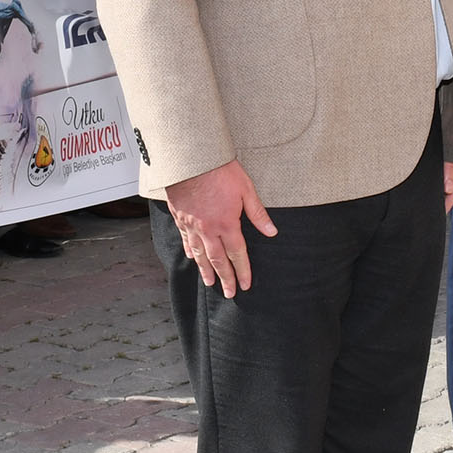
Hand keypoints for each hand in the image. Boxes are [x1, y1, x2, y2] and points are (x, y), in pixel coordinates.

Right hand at [163, 159, 275, 293]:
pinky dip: (189, 251)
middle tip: (229, 293)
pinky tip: (192, 258)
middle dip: (225, 278)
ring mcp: (192, 225)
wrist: (190, 159)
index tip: (246, 284)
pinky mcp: (180, 218)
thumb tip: (271, 232)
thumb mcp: (246, 189)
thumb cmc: (219, 170)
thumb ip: (258, 214)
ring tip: (210, 283)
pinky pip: (186, 240)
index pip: (237, 254)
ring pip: (199, 254)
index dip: (243, 271)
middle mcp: (208, 230)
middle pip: (218, 260)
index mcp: (227, 224)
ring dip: (206, 270)